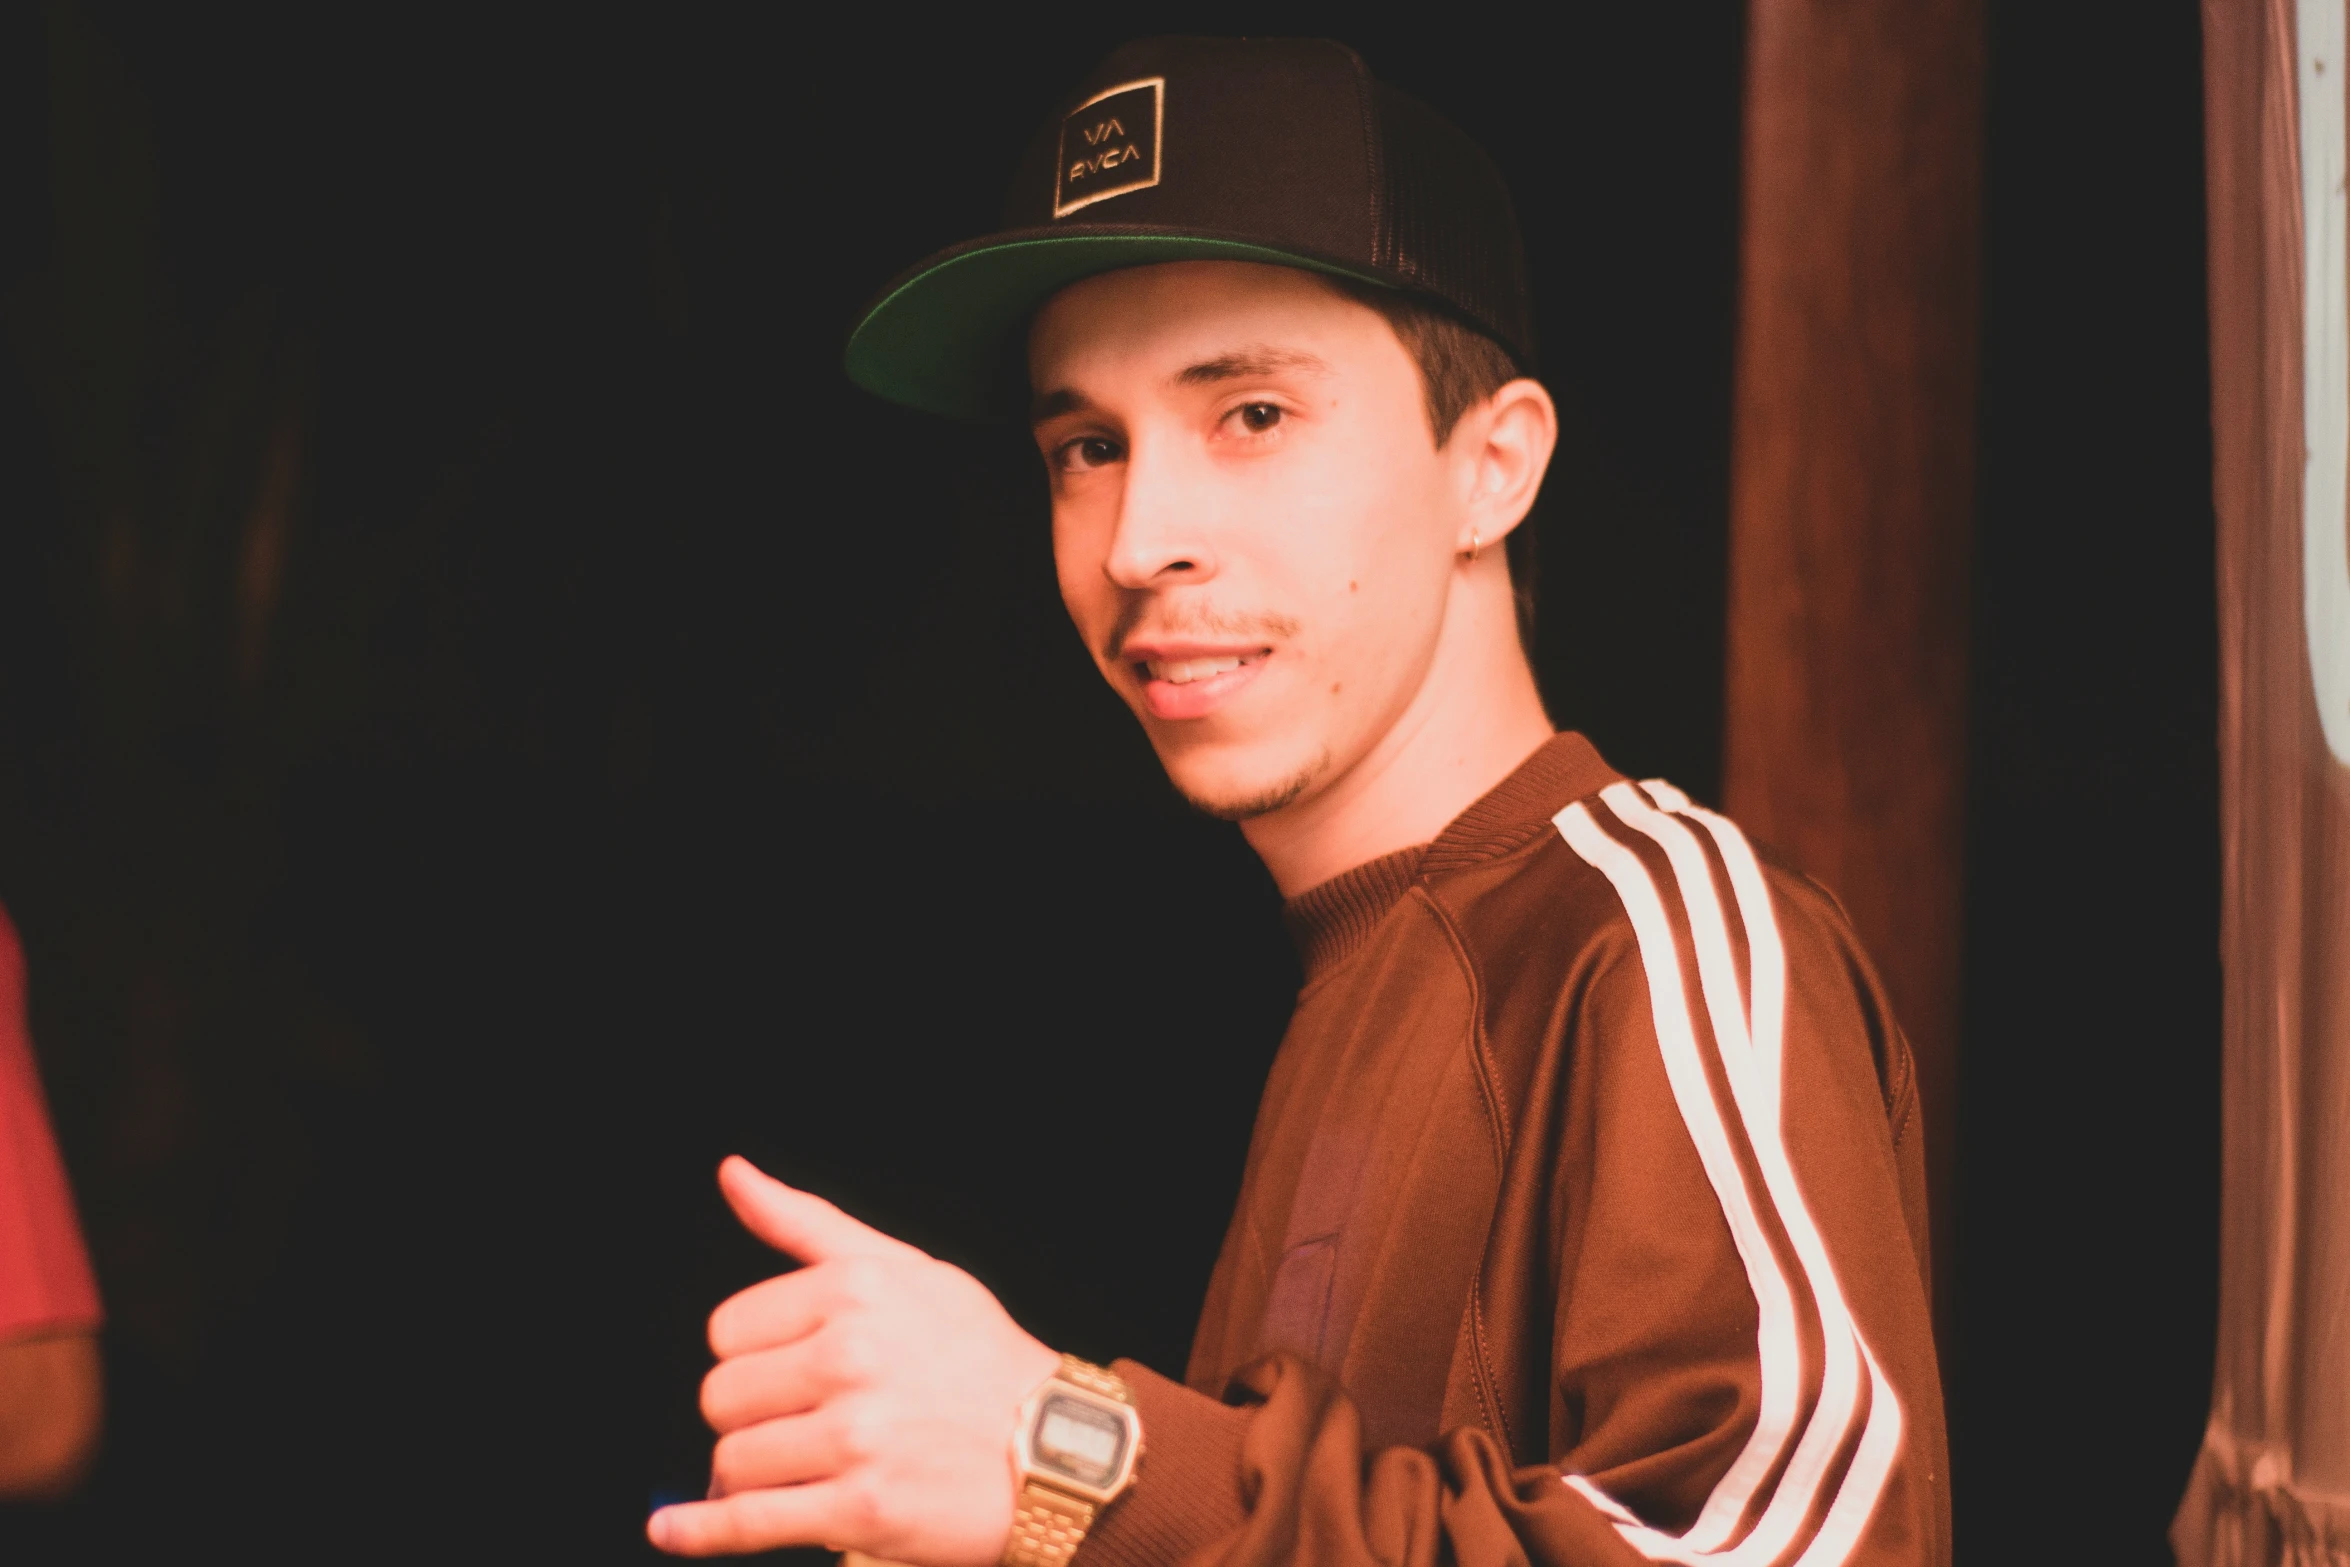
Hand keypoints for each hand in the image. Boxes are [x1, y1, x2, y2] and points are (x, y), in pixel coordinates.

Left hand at [647, 1156, 1061, 1561]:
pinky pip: (748, 1521)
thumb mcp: (905, 1268)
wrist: (1058, 1448)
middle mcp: (852, 1358)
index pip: (729, 1329)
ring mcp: (856, 1439)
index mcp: (856, 1289)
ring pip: (731, 1460)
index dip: (751, 1354)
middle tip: (796, 1421)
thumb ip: (807, 1223)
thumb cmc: (978, 1355)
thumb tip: (731, 1172)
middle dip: (747, 1413)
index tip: (789, 1368)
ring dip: (748, 1473)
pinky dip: (699, 1531)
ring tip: (792, 1466)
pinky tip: (672, 1530)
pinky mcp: (861, 1511)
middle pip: (722, 1395)